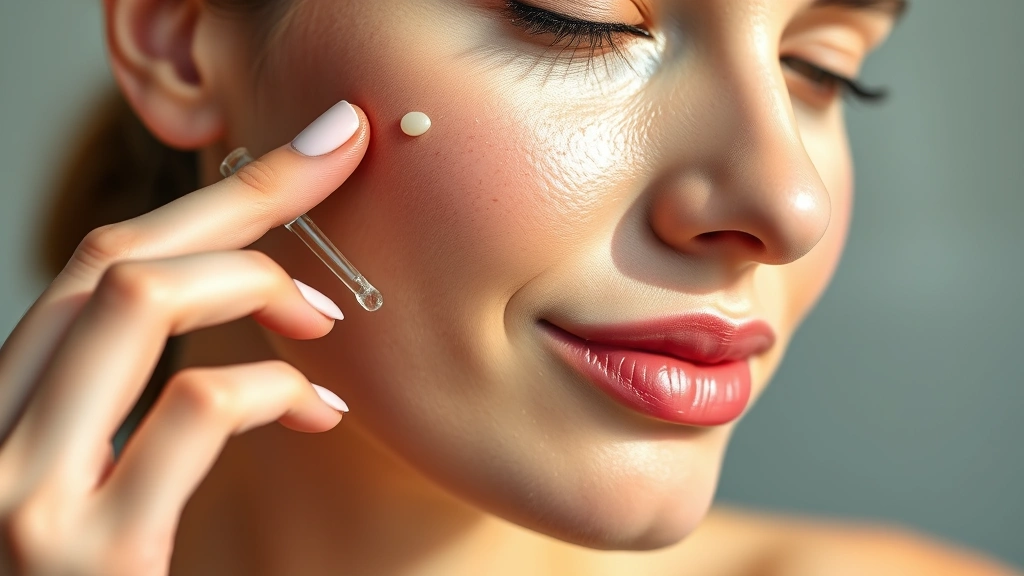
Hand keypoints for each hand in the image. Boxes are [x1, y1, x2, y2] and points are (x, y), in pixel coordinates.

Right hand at [0, 100, 369, 574]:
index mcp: (5, 414)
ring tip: (318, 313)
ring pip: (134, 300)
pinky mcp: (85, 556)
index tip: (293, 158)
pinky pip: (194, 408)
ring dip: (252, 278)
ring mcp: (22, 495)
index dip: (201, 201)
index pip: (94, 270)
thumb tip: (227, 314)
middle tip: (335, 162)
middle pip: (115, 259)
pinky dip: (273, 385)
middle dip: (239, 197)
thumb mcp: (99, 485)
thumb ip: (126, 411)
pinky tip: (315, 408)